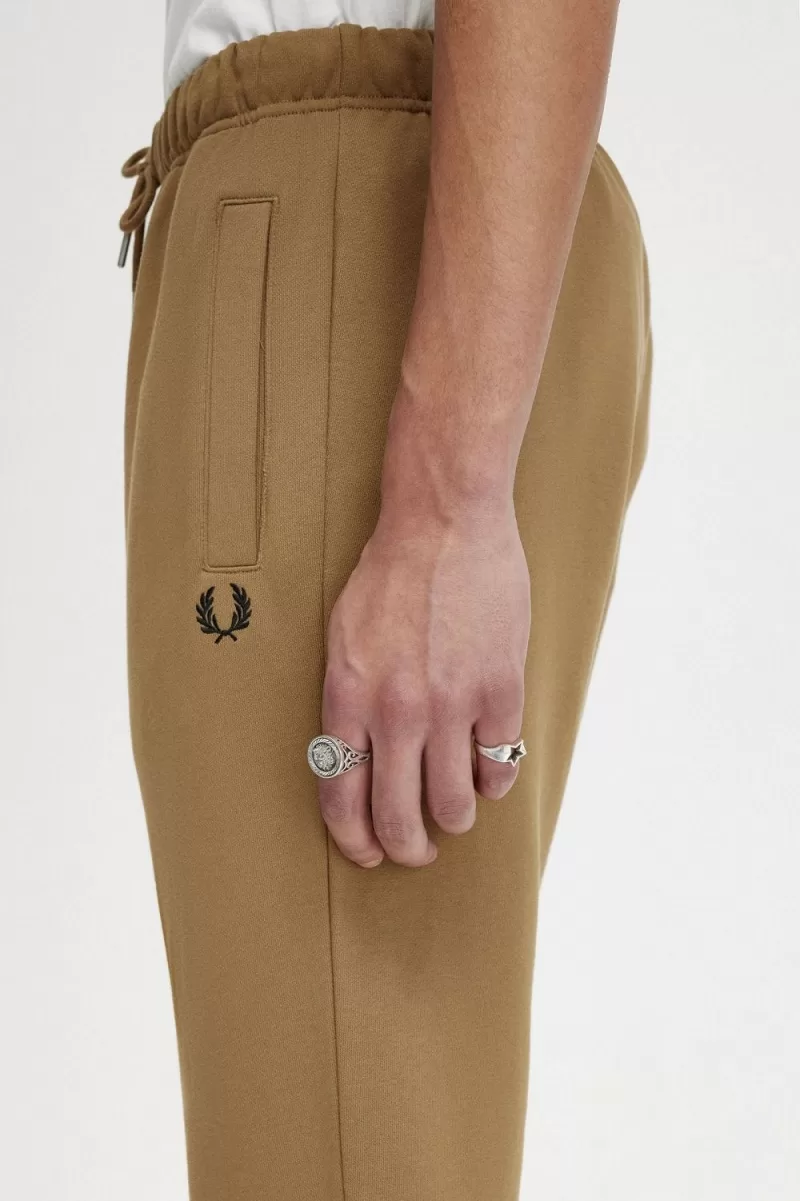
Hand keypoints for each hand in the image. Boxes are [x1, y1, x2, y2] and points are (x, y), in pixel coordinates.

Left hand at [318, 504, 530, 867]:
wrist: (445, 524)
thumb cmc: (389, 576)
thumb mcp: (342, 638)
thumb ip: (348, 702)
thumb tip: (359, 760)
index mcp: (349, 698)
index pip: (342, 796)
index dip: (355, 839)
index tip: (367, 852)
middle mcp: (397, 711)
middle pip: (399, 817)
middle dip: (407, 848)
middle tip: (416, 851)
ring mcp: (452, 703)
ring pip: (455, 804)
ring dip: (455, 820)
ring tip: (455, 814)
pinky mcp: (500, 688)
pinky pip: (500, 764)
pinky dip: (494, 780)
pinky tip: (488, 774)